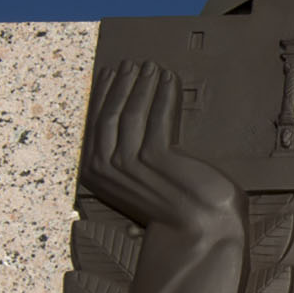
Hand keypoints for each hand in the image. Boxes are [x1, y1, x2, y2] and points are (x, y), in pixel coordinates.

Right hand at [80, 63, 244, 239]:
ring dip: (142, 85)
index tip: (111, 73)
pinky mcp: (156, 158)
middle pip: (109, 113)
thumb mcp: (137, 179)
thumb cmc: (173, 204)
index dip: (104, 94)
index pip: (95, 122)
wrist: (199, 228)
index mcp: (94, 172)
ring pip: (131, 112)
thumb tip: (124, 117)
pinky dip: (163, 95)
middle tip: (132, 64)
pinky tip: (169, 80)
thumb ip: (126, 155)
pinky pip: (157, 117)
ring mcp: (129, 163)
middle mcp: (105, 167)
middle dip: (121, 84)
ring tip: (151, 67)